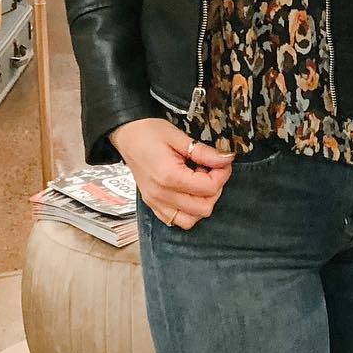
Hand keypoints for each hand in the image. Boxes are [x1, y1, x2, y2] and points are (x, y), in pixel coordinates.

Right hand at [109, 117, 233, 229]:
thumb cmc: (148, 132)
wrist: (126, 134)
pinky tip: (188, 192)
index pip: (208, 188)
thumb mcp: (179, 137)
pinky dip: (187, 211)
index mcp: (168, 176)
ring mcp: (155, 202)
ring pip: (191, 220)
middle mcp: (161, 194)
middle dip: (214, 190)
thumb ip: (204, 152)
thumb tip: (226, 159)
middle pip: (203, 208)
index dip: (222, 174)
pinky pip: (175, 220)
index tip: (222, 162)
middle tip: (211, 171)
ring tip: (198, 182)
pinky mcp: (152, 204)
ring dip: (201, 203)